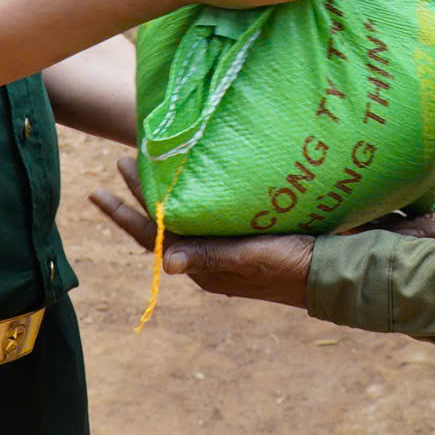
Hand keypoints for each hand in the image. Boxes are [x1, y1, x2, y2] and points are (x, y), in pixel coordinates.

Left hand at [89, 156, 312, 307]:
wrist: (334, 273)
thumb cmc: (295, 265)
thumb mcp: (252, 258)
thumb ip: (211, 256)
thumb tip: (166, 263)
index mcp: (204, 266)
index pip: (152, 238)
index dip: (124, 213)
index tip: (99, 189)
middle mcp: (209, 258)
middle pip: (163, 224)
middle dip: (140, 195)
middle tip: (122, 162)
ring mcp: (226, 248)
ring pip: (184, 217)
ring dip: (165, 193)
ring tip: (151, 166)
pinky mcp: (245, 236)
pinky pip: (207, 215)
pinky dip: (193, 196)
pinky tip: (195, 178)